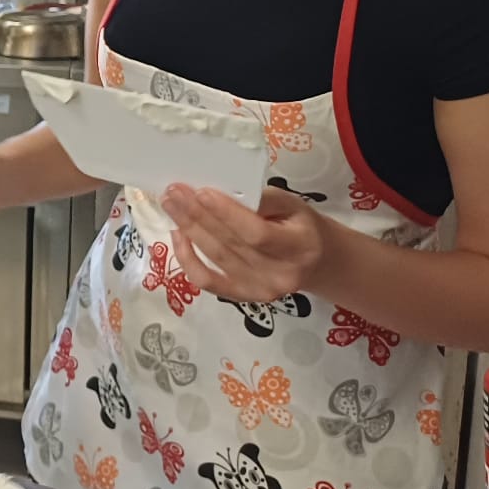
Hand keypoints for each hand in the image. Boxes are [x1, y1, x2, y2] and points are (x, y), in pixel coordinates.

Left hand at [161, 184, 328, 301]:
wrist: (317, 262)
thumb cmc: (302, 227)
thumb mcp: (294, 205)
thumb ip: (264, 198)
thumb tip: (224, 191)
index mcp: (298, 247)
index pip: (256, 233)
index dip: (226, 214)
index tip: (201, 192)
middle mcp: (279, 274)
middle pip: (229, 245)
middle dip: (197, 216)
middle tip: (174, 193)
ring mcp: (259, 290)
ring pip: (215, 259)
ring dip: (188, 230)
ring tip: (171, 206)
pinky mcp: (242, 297)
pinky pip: (207, 281)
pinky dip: (187, 259)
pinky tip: (178, 235)